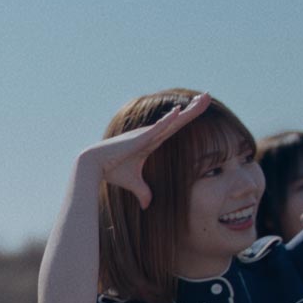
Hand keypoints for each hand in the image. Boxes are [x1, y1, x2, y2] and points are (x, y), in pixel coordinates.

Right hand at [83, 92, 211, 208]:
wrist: (94, 165)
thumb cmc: (112, 171)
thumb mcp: (134, 183)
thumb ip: (143, 192)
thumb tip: (147, 206)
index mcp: (152, 141)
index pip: (175, 127)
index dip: (188, 116)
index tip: (200, 106)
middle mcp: (152, 134)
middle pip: (179, 119)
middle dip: (194, 108)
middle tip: (208, 95)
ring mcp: (146, 134)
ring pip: (173, 120)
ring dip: (189, 110)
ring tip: (204, 98)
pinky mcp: (139, 138)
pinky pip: (157, 128)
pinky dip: (168, 120)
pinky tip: (179, 111)